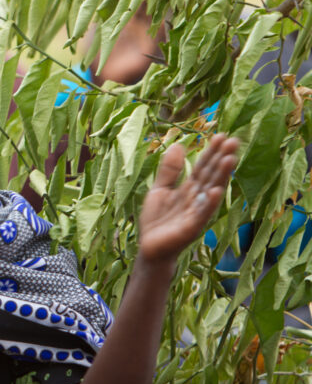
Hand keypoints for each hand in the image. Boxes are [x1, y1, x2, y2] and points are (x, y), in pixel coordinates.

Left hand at [138, 134, 238, 264]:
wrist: (149, 248)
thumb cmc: (157, 220)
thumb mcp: (160, 189)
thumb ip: (169, 170)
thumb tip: (178, 145)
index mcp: (189, 189)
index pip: (203, 167)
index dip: (211, 152)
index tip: (222, 135)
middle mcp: (196, 199)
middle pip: (211, 176)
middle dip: (222, 159)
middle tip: (234, 140)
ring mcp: (196, 213)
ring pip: (210, 191)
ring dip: (221, 176)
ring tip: (230, 159)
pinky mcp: (190, 228)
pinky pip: (201, 214)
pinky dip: (208, 203)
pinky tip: (215, 191)